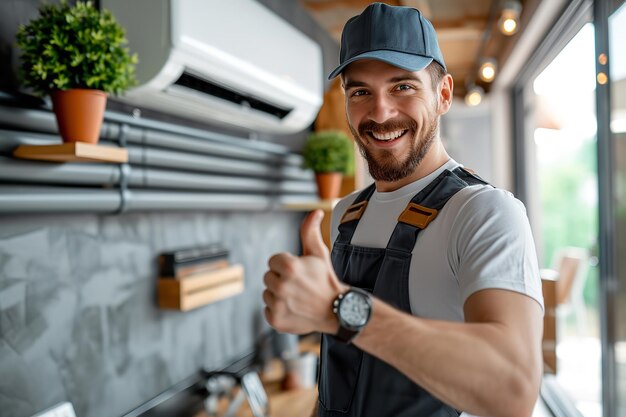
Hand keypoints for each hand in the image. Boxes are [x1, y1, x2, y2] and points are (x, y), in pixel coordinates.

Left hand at [263, 209, 347, 334]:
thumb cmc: (326, 279)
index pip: (273, 261)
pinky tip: (294, 309)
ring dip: (279, 295)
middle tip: (300, 286)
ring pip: (267, 293)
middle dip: (281, 279)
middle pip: (268, 277)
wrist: (336, 310)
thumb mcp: (319, 253)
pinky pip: (268, 310)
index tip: (300, 272)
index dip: (286, 265)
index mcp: (289, 267)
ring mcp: (278, 305)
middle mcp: (281, 286)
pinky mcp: (276, 320)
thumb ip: (310, 231)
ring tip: (298, 297)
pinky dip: (279, 310)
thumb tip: (316, 211)